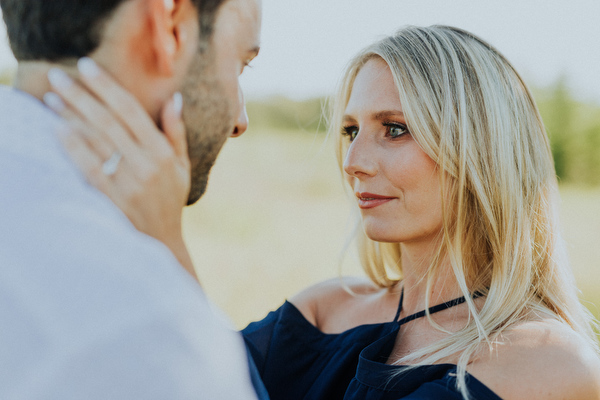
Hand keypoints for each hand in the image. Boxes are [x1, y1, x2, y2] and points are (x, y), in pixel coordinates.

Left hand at [44, 58, 196, 279]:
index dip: (106, 86)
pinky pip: (87, 166)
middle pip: (107, 121)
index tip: (86, 66)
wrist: (161, 241)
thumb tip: (175, 98)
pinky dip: (72, 146)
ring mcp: (127, 182)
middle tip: (57, 75)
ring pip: (94, 140)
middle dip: (80, 95)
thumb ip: (176, 132)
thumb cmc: (170, 199)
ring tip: (51, 97)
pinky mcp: (111, 198)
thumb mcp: (182, 166)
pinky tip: (56, 129)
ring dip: (70, 116)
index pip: (131, 110)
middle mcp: (145, 164)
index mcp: (162, 152)